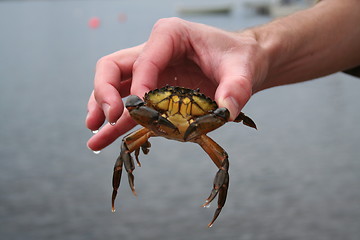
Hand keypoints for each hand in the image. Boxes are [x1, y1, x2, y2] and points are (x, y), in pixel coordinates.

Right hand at [86, 18, 268, 150]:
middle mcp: (154, 51)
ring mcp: (151, 72)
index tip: (141, 108)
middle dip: (104, 92)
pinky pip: (129, 105)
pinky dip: (117, 122)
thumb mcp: (242, 69)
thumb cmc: (239, 58)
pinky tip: (104, 138)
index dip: (139, 85)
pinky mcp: (154, 91)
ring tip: (94, 132)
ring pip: (114, 86)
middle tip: (108, 116)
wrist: (242, 63)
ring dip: (102, 109)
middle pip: (113, 67)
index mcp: (170, 35)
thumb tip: (225, 111)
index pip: (144, 60)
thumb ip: (236, 88)